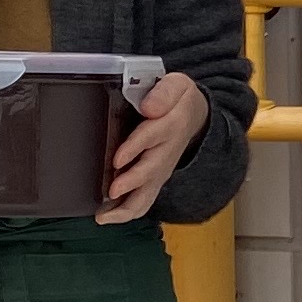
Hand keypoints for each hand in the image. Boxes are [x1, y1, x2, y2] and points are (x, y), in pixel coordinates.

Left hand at [99, 71, 206, 223]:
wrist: (196, 116)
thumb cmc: (179, 100)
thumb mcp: (177, 84)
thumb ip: (163, 92)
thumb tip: (149, 107)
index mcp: (172, 123)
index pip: (153, 136)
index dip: (135, 148)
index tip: (118, 158)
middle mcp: (168, 151)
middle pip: (151, 170)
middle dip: (132, 182)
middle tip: (112, 191)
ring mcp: (162, 169)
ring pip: (149, 193)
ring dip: (128, 206)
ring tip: (105, 216)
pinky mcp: (156, 179)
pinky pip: (145, 201)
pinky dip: (127, 213)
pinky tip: (107, 217)